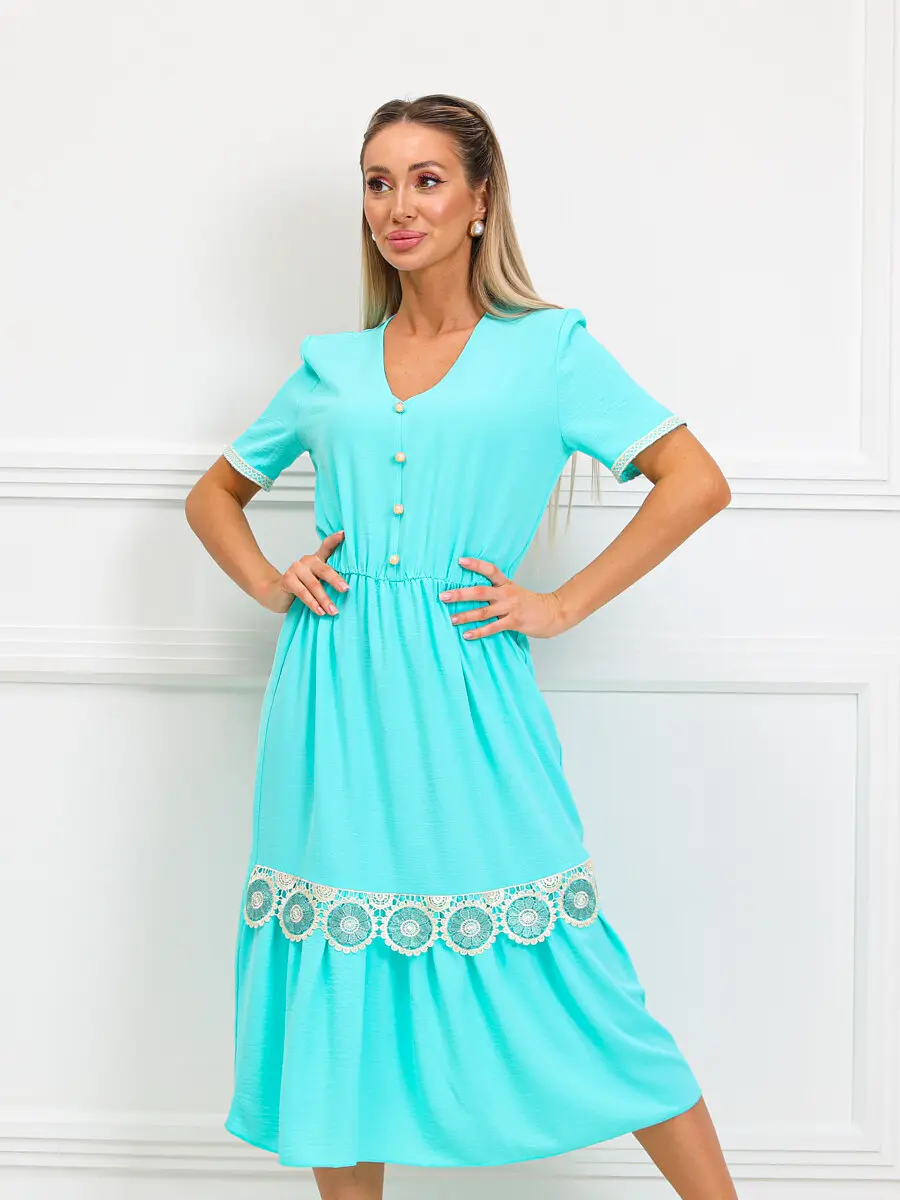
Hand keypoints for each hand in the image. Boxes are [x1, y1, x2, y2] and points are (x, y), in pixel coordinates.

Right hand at [256, 530, 349, 614]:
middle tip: (346, 589)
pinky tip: (319, 610)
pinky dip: (312, 603)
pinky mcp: (288, 579)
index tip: (344, 534)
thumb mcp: (317, 583)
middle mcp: (307, 561)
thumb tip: (346, 592)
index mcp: (317, 560)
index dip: (335, 540)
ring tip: (333, 611)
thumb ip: (328, 582)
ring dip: (324, 599)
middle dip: (336, 580)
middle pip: (324, 569)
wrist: (275, 594)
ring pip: (314, 584)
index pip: (327, 547)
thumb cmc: (301, 589)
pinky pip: (302, 592)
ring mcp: (296, 569)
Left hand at [439, 556, 566, 640]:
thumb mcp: (515, 592)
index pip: (490, 570)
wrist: (554, 613)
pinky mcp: (514, 622)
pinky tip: (467, 635)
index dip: (475, 564)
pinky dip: (479, 632)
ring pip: (483, 612)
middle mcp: (506, 594)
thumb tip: (474, 593)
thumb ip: (497, 592)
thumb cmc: (532, 604)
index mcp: (506, 584)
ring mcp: (510, 608)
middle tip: (444, 596)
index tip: (460, 561)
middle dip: (460, 594)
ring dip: (465, 615)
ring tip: (451, 619)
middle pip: (480, 591)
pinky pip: (493, 628)